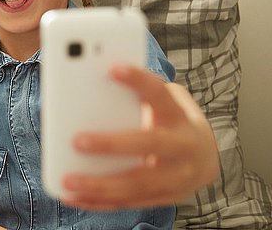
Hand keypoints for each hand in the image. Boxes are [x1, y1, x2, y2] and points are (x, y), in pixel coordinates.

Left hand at [61, 64, 219, 210]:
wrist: (204, 158)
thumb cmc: (168, 121)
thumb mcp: (160, 102)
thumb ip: (132, 96)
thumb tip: (83, 92)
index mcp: (179, 116)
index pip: (159, 94)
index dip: (139, 80)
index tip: (113, 68)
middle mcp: (183, 147)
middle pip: (148, 144)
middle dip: (111, 144)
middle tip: (76, 141)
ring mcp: (177, 178)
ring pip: (136, 184)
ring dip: (98, 185)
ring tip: (67, 180)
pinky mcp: (164, 198)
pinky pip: (128, 203)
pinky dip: (98, 202)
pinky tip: (71, 197)